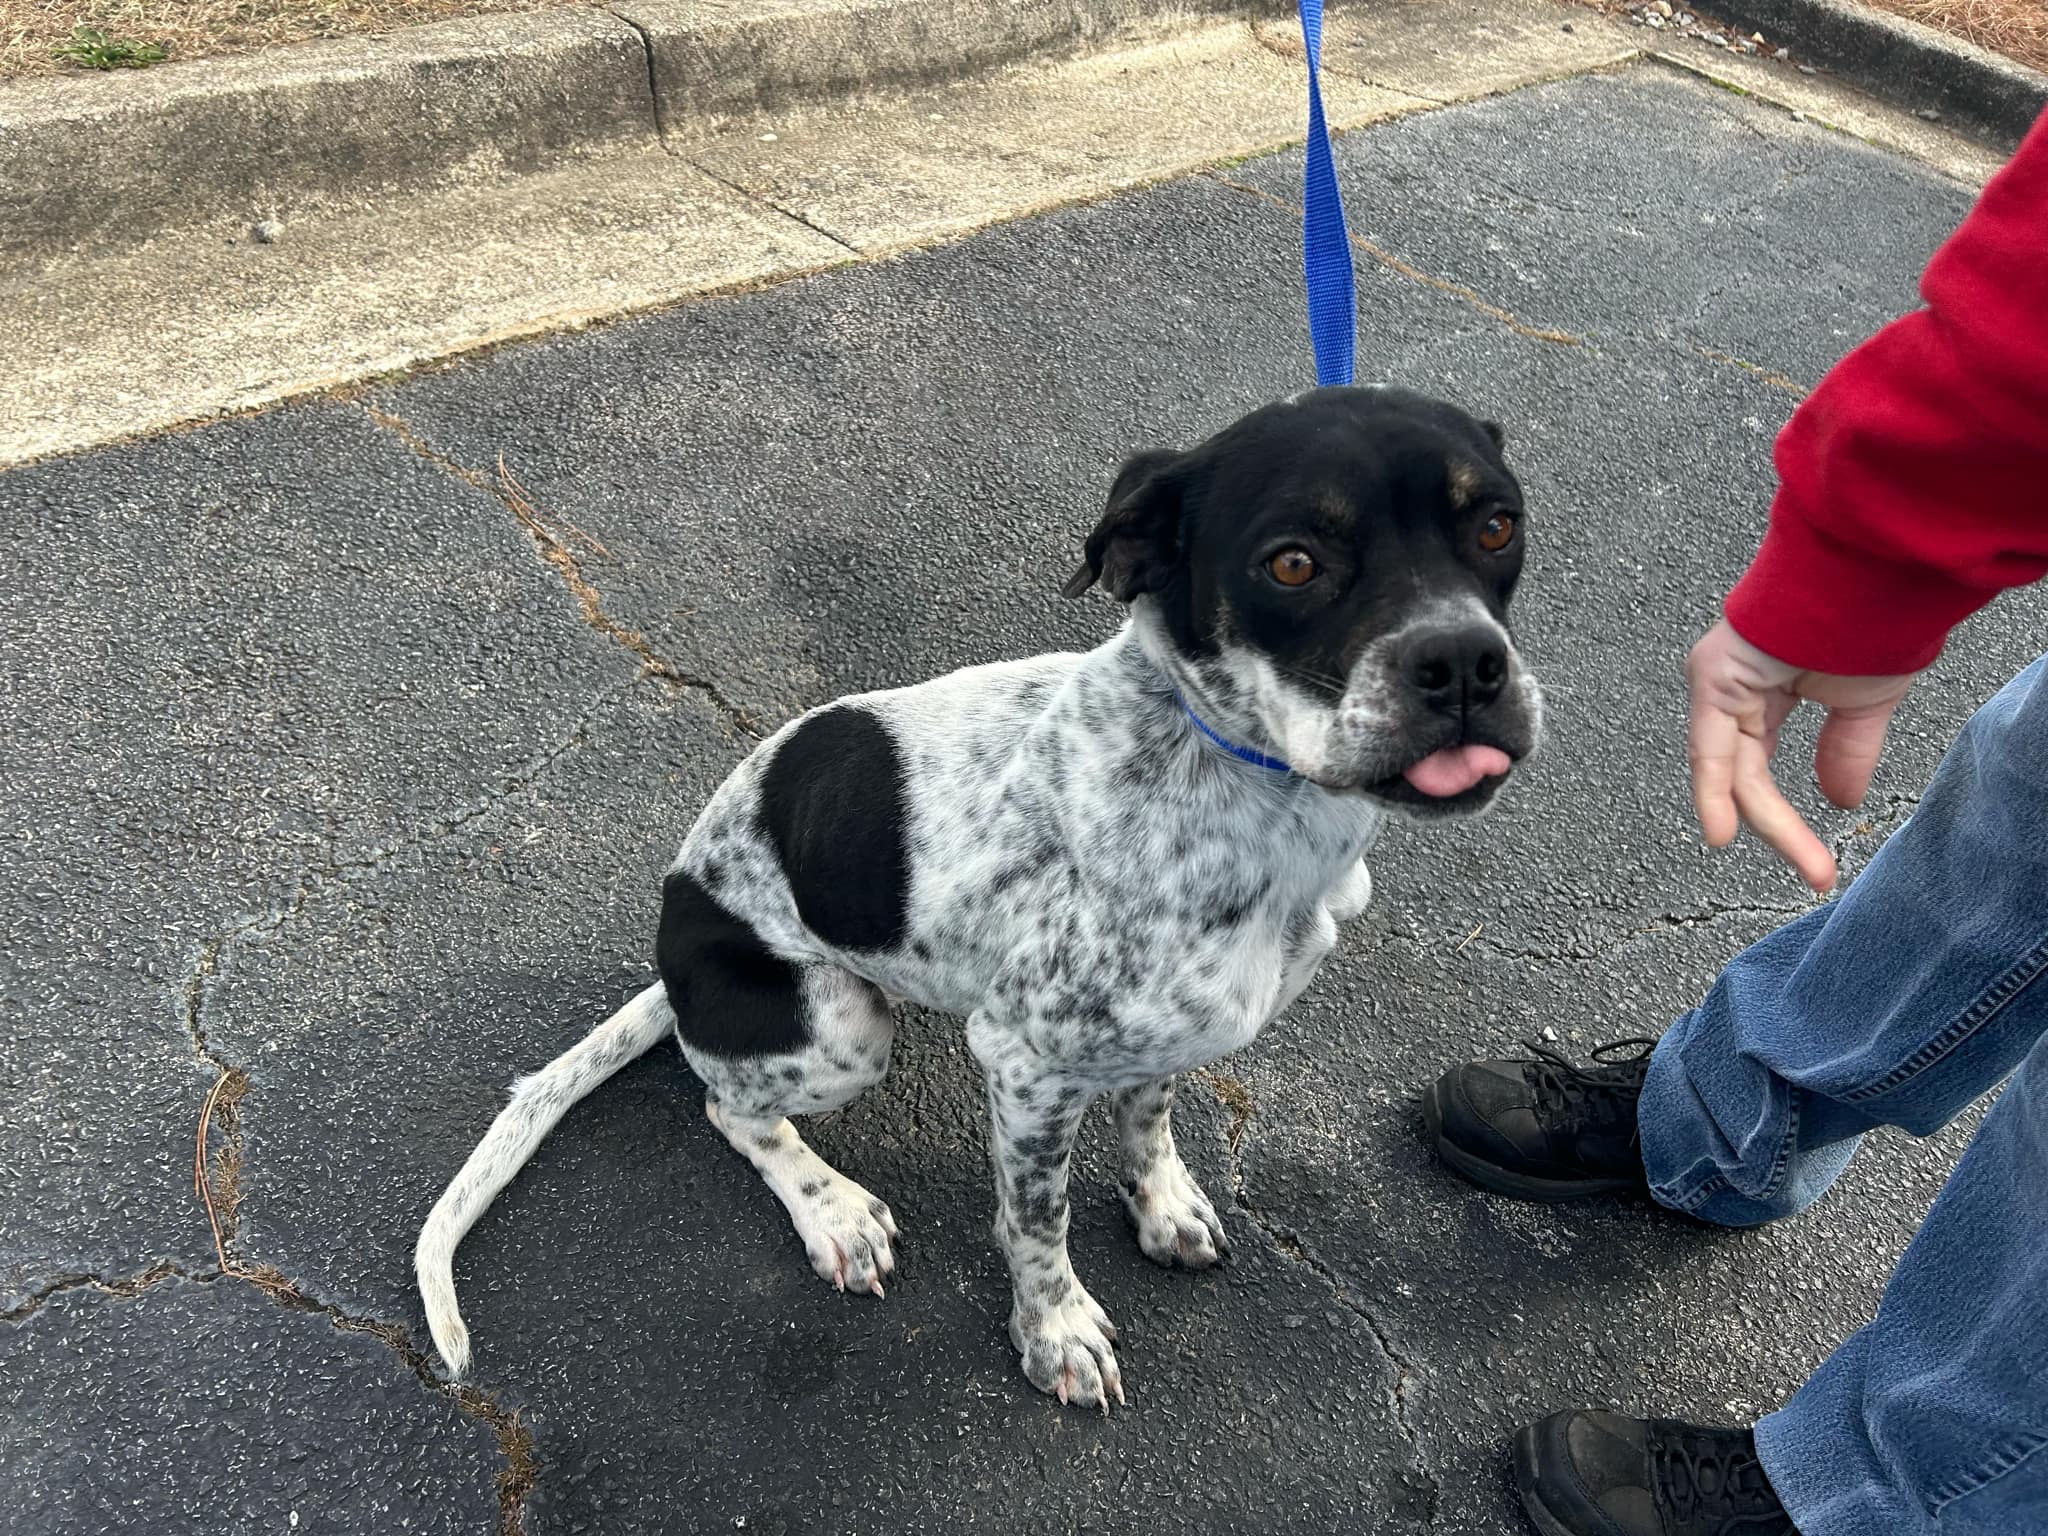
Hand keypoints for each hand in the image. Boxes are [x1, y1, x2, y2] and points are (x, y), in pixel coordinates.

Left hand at [1685, 620, 1917, 891]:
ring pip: (1733, 769)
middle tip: (1818, 873)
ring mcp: (1718, 682)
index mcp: (1759, 692)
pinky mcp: (1715, 675)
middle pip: (1743, 775)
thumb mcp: (1863, 703)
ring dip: (1770, 820)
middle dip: (1781, 828)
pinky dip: (1715, 790)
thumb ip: (1845, 752)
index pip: (1755, 766)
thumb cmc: (1871, 624)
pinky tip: (1724, 832)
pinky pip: (1711, 745)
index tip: (1815, 863)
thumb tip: (1842, 804)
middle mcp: (1730, 689)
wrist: (1874, 578)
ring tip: (1811, 865)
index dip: (1779, 817)